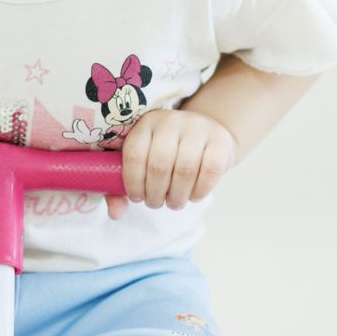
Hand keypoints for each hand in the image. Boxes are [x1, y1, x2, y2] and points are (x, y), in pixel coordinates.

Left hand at [106, 110, 237, 219]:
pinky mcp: (220, 140)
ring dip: (177, 196)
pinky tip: (193, 196)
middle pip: (159, 164)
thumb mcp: (144, 159)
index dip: (133, 182)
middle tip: (155, 203)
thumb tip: (115, 214)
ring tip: (173, 203)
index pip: (134, 154)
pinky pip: (210, 171)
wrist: (207, 134)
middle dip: (155, 193)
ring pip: (185, 170)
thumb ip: (123, 184)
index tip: (136, 197)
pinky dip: (199, 191)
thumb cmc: (168, 152)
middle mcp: (171, 121)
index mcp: (146, 123)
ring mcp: (198, 128)